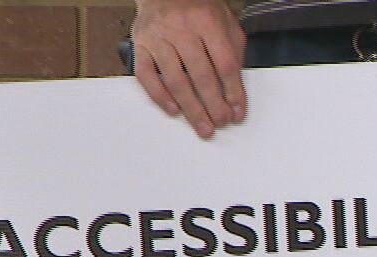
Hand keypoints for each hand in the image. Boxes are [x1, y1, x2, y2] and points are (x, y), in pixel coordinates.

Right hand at [131, 0, 246, 138]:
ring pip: (176, 80)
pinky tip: (174, 110)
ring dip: (191, 108)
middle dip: (213, 105)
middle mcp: (182, 29)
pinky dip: (160, 96)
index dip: (233, 92)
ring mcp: (158, 38)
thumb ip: (233, 50)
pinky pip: (146, 76)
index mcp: (207, 21)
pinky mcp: (140, 45)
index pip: (225, 64)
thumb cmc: (196, 7)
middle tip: (220, 122)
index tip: (236, 110)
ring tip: (202, 125)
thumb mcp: (225, 20)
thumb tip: (235, 89)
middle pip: (201, 75)